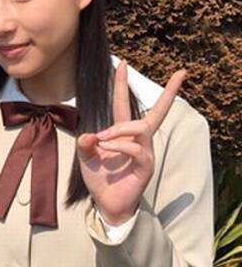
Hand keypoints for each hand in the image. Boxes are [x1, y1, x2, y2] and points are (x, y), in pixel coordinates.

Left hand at [76, 61, 185, 224]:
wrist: (105, 202)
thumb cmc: (99, 178)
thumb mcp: (86, 157)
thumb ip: (85, 145)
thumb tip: (89, 134)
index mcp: (122, 133)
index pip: (124, 104)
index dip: (122, 84)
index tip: (123, 63)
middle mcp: (138, 139)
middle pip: (157, 112)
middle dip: (170, 93)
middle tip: (181, 74)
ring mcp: (144, 152)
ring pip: (140, 127)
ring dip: (119, 128)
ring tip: (102, 138)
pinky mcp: (146, 165)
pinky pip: (136, 148)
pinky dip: (119, 146)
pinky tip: (106, 148)